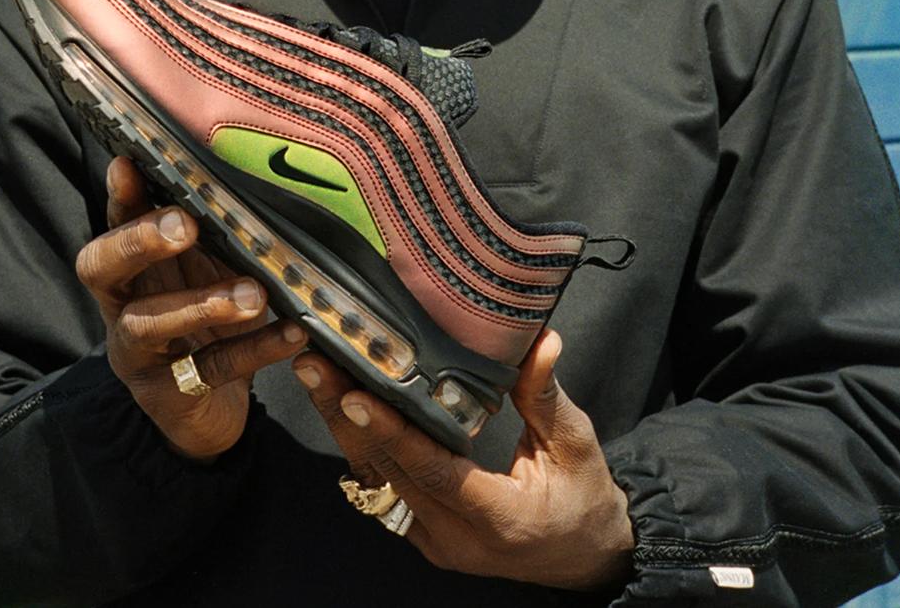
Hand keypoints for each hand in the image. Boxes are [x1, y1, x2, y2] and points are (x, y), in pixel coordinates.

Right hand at [76, 156, 307, 460]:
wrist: (206, 413)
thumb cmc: (207, 324)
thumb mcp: (205, 275)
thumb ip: (210, 236)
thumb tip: (246, 177)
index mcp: (129, 271)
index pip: (113, 225)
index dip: (119, 196)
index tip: (129, 162)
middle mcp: (120, 308)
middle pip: (101, 268)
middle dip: (138, 241)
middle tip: (183, 223)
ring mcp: (137, 355)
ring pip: (147, 323)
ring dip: (201, 303)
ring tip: (254, 292)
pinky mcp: (168, 396)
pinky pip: (210, 368)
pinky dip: (255, 348)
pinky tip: (292, 333)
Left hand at [294, 328, 633, 590]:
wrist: (585, 559)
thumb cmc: (584, 498)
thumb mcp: (575, 445)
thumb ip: (546, 396)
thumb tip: (542, 339)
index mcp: (500, 518)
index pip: (435, 472)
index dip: (393, 433)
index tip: (356, 395)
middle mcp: (456, 538)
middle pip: (389, 472)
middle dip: (347, 416)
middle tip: (314, 363)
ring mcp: (434, 540)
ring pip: (375, 479)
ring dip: (342, 426)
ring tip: (314, 372)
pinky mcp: (423, 533)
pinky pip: (382, 487)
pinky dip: (359, 443)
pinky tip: (337, 402)